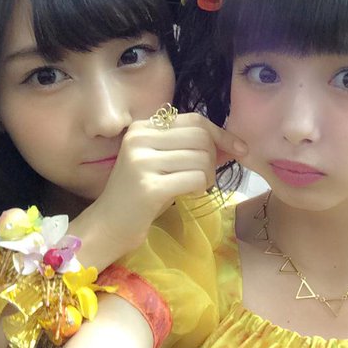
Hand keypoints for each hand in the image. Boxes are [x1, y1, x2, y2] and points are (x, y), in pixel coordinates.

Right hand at [72, 113, 246, 267]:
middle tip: (204, 177)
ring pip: (202, 159)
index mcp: (142, 127)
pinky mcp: (149, 187)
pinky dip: (200, 188)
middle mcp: (139, 138)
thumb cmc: (140, 195)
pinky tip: (187, 195)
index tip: (240, 149)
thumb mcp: (165, 163)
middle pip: (201, 138)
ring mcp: (141, 162)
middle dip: (213, 158)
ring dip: (207, 177)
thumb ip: (193, 149)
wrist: (107, 227)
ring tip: (193, 187)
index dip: (222, 134)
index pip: (195, 120)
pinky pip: (196, 179)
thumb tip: (235, 144)